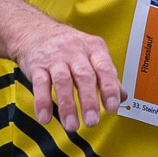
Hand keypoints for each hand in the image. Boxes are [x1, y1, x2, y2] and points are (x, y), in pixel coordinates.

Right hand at [12, 11, 124, 131]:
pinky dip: (42, 102)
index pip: (105, 69)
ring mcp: (55, 57)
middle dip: (89, 101)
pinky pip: (40, 84)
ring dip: (67, 106)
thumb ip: (106, 76)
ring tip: (71, 125)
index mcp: (94, 48)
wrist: (34, 30)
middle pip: (84, 76)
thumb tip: (123, 97)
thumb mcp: (91, 55)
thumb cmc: (67, 47)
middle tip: (92, 121)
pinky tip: (45, 117)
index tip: (112, 108)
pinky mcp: (36, 64)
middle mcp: (75, 51)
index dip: (110, 89)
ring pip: (63, 81)